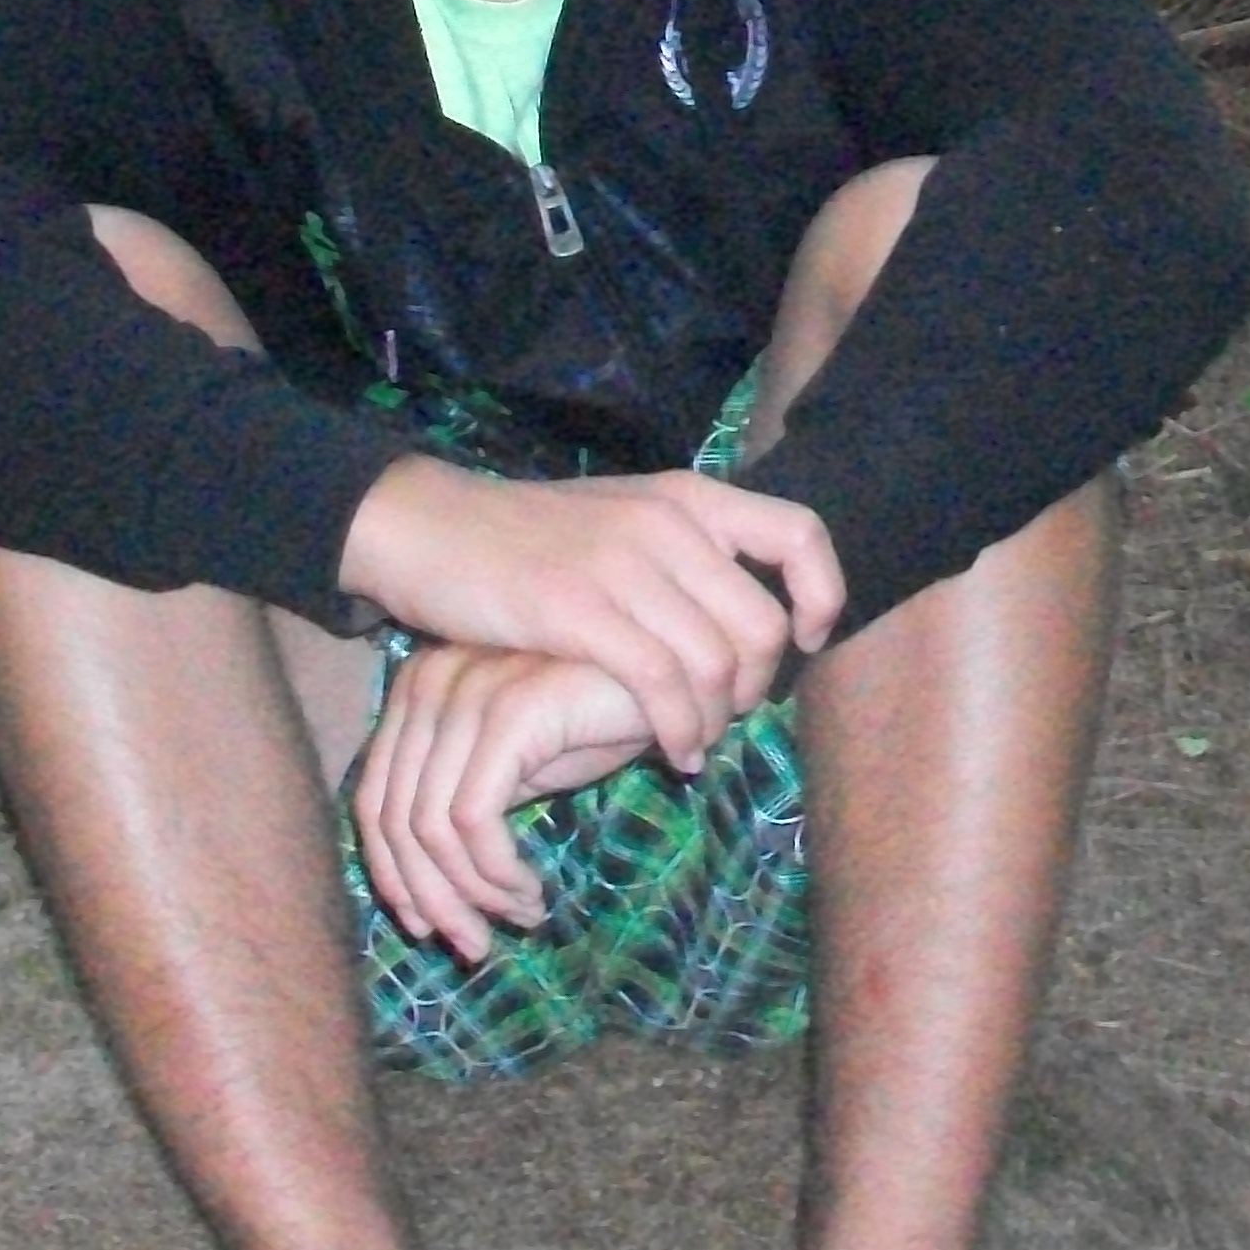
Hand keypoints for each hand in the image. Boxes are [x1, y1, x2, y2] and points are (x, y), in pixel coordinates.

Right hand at [338, 456, 843, 770]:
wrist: (428, 525)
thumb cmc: (530, 537)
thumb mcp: (624, 519)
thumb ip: (686, 553)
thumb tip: (756, 613)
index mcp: (687, 497)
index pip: (799, 534)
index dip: (822, 593)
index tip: (807, 638)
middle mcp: (668, 524)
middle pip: (762, 624)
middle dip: (759, 686)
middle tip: (731, 714)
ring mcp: (623, 565)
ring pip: (718, 664)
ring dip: (717, 721)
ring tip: (696, 741)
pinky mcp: (579, 610)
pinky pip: (663, 686)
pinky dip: (681, 731)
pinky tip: (673, 752)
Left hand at [350, 645, 654, 960]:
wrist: (681, 679)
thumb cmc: (605, 721)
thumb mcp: (521, 769)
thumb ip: (466, 804)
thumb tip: (426, 894)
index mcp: (419, 692)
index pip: (374, 800)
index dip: (396, 877)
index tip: (432, 930)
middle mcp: (429, 683)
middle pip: (394, 818)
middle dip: (431, 899)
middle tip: (474, 948)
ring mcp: (466, 690)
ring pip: (430, 826)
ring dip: (473, 893)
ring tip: (520, 918)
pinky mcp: (509, 711)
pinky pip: (473, 817)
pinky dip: (496, 871)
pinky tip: (532, 894)